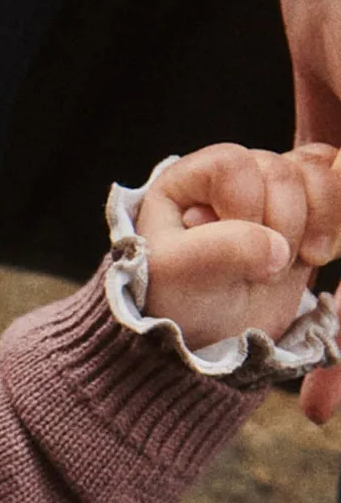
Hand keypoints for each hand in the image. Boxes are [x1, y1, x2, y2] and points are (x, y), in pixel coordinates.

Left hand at [134, 144, 340, 402]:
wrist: (211, 337)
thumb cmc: (177, 303)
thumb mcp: (180, 277)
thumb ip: (222, 250)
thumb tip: (278, 247)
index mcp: (187, 183)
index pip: (233, 165)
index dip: (245, 208)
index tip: (233, 257)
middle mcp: (230, 178)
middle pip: (283, 170)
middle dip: (285, 225)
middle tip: (263, 273)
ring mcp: (271, 192)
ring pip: (317, 172)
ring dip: (319, 220)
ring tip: (299, 262)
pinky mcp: (304, 211)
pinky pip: (337, 186)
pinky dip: (337, 217)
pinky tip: (319, 254)